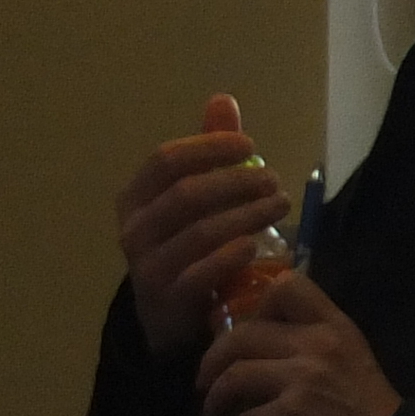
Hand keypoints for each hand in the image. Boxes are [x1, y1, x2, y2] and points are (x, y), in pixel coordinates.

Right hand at [116, 91, 290, 360]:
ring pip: (200, 232)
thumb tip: (223, 100)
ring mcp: (148, 266)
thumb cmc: (186, 245)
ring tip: (279, 205)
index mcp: (135, 197)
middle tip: (274, 181)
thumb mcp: (192, 198)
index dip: (209, 147)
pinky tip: (257, 245)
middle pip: (187, 193)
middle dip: (237, 183)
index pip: (167, 160)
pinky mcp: (168, 299)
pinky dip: (231, 256)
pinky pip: (201, 273)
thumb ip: (206, 152)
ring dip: (247, 215)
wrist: (169, 315)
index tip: (250, 146)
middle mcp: (134, 229)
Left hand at [195, 269, 402, 415]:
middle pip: (243, 334)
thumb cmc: (375, 415)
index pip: (288, 285)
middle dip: (213, 361)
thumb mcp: (351, 364)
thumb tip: (262, 357)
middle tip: (205, 383)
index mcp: (335, 327)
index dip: (256, 305)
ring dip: (214, 402)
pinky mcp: (293, 414)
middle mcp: (318, 343)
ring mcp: (304, 377)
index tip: (246, 331)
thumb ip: (315, 351)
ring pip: (235, 377)